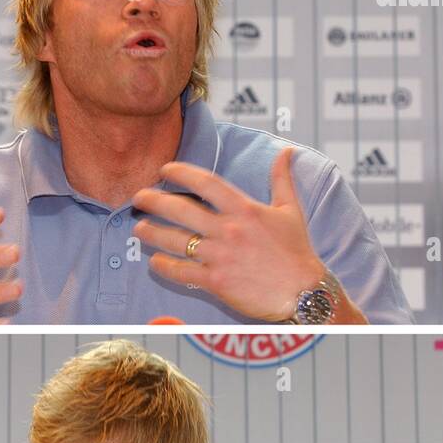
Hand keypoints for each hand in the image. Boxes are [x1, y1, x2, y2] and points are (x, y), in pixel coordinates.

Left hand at [132, 148, 325, 321]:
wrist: (303, 291)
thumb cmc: (297, 253)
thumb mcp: (291, 210)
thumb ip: (282, 179)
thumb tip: (286, 152)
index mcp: (244, 209)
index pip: (206, 182)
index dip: (181, 173)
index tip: (165, 169)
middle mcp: (228, 229)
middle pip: (181, 210)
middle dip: (154, 201)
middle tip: (138, 197)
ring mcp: (220, 256)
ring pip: (175, 240)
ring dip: (152, 233)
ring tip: (139, 229)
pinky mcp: (216, 282)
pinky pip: (182, 272)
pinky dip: (164, 267)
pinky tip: (155, 262)